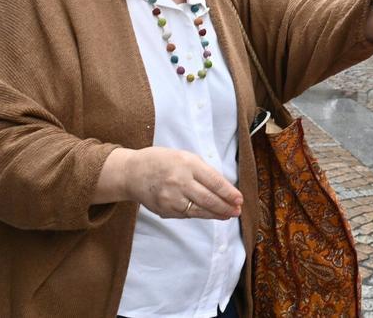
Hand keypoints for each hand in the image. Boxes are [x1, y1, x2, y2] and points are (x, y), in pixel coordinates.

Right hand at [122, 146, 242, 219]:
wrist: (132, 173)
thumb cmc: (162, 162)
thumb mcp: (185, 157)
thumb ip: (203, 171)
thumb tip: (224, 188)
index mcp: (187, 164)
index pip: (214, 181)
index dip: (229, 193)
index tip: (239, 199)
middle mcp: (179, 182)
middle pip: (209, 199)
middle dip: (226, 207)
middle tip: (237, 211)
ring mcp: (171, 198)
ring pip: (199, 211)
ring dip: (216, 214)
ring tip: (228, 215)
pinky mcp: (165, 210)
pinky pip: (187, 215)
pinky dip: (200, 215)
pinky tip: (210, 214)